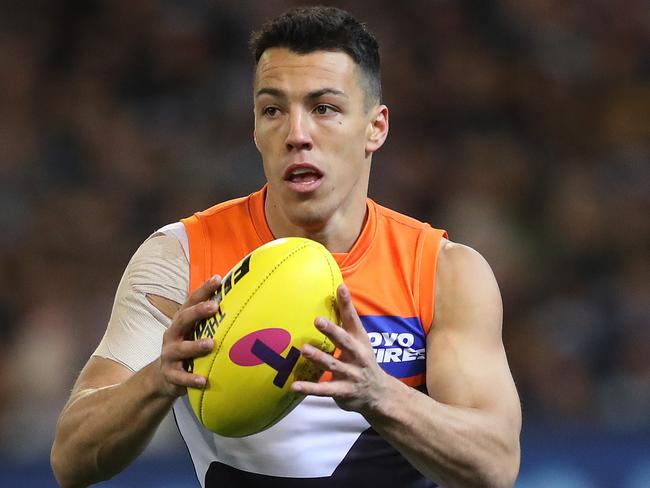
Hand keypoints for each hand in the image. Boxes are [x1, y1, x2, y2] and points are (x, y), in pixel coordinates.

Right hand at [156, 275, 220, 397]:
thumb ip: (210, 319)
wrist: (164, 376)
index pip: (191, 301)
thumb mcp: (194, 331)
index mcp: (181, 321)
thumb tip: (240, 300)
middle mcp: (173, 334)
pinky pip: (180, 377)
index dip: (204, 290)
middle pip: (183, 319)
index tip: (218, 279)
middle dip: (198, 312)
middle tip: (214, 307)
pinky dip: (191, 379)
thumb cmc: (188, 346)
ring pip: (181, 349)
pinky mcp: (171, 374)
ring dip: (195, 346)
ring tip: (210, 344)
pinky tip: (204, 380)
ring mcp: (170, 354)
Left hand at [291, 284, 390, 415]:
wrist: (378, 393)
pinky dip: (310, 388)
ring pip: (333, 364)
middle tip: (317, 320)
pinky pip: (324, 390)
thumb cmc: (363, 359)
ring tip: (304, 349)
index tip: (340, 288)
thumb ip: (347, 319)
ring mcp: (351, 374)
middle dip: (332, 331)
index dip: (347, 304)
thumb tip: (338, 289)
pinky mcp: (343, 391)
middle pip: (344, 341)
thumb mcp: (359, 339)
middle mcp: (357, 355)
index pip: (353, 319)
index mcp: (359, 340)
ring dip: (319, 357)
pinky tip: (295, 386)